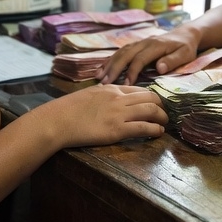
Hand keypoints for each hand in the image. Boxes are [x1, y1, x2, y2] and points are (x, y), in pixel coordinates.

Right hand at [30, 84, 167, 148]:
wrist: (58, 120)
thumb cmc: (68, 109)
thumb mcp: (89, 94)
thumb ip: (103, 95)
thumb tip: (110, 97)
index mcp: (110, 88)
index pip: (138, 89)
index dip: (150, 97)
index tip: (155, 104)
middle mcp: (118, 98)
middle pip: (150, 97)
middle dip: (161, 106)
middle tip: (163, 114)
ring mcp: (118, 113)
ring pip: (150, 110)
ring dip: (161, 117)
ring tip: (164, 124)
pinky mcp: (117, 130)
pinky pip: (143, 127)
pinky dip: (154, 129)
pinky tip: (158, 132)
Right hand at [99, 26, 199, 85]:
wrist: (185, 34)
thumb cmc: (186, 48)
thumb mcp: (185, 55)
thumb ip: (172, 61)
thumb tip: (159, 68)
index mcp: (156, 46)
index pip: (140, 58)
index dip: (132, 71)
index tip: (126, 83)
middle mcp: (144, 42)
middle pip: (126, 54)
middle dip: (114, 68)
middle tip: (104, 82)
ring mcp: (139, 43)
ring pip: (121, 52)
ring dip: (109, 64)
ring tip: (99, 76)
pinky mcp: (136, 45)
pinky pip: (121, 51)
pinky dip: (111, 60)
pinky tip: (102, 68)